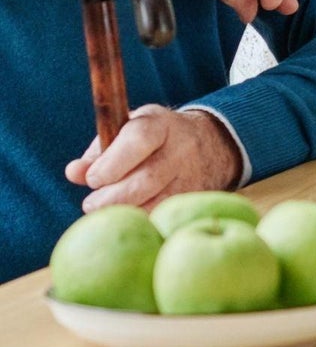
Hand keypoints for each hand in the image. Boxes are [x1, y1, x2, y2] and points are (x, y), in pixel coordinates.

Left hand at [64, 106, 239, 211]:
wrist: (210, 143)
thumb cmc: (154, 139)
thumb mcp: (128, 132)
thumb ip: (99, 152)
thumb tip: (74, 172)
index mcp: (160, 124)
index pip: (139, 139)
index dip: (112, 163)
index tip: (93, 179)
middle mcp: (181, 148)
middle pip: (147, 178)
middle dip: (112, 197)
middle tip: (92, 204)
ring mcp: (192, 174)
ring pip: (157, 203)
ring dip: (125, 213)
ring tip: (108, 212)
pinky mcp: (195, 198)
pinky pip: (165, 216)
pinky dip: (142, 222)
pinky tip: (129, 220)